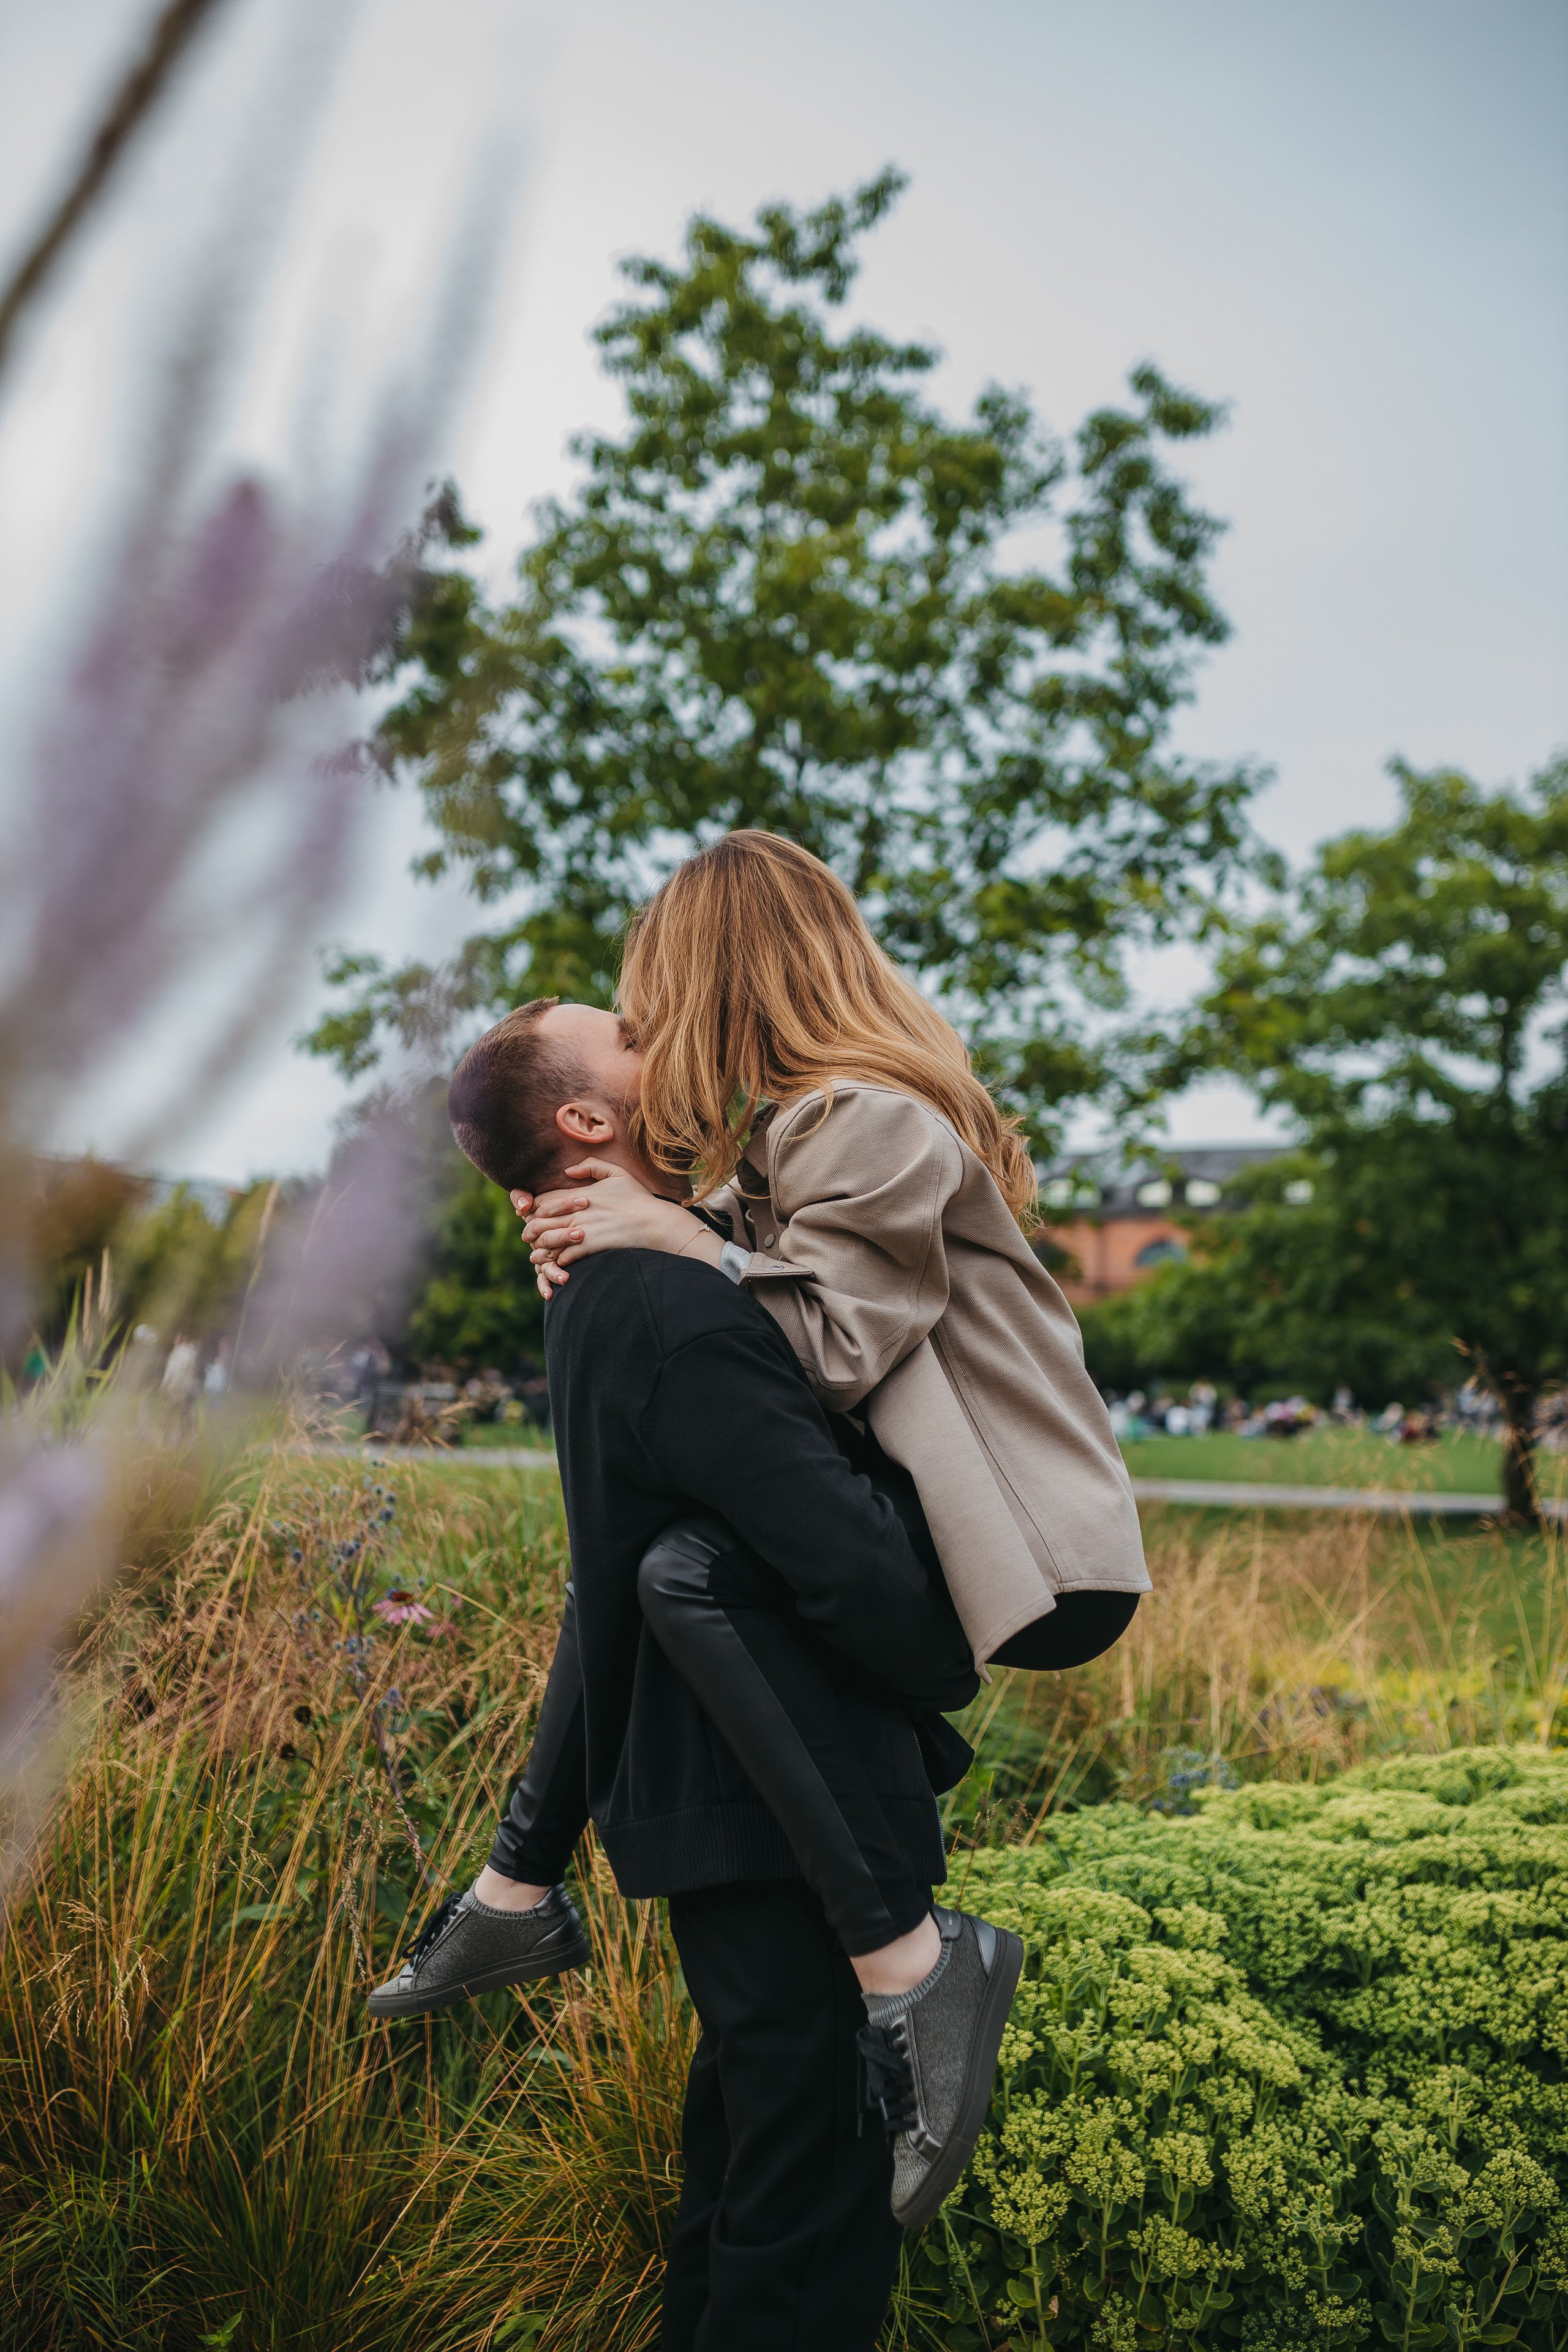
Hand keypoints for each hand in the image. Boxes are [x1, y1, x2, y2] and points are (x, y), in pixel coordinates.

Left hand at [513, 1162, 721, 1295]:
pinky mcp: (590, 1247)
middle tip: (527, 1237)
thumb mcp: (617, 1173)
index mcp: (580, 1195)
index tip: (529, 1213)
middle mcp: (577, 1212)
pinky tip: (558, 1264)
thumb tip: (568, 1170)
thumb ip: (591, 1166)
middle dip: (530, 1230)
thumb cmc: (638, 1198)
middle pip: (540, 1221)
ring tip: (536, 1255)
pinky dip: (557, 1261)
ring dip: (540, 1248)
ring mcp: (583, 1230)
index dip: (533, 1207)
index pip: (544, 1200)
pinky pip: (564, 1256)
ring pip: (548, 1240)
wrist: (655, 1223)